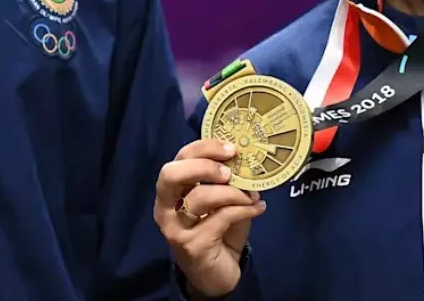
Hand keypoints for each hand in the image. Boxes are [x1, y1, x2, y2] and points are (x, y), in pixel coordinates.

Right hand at [153, 138, 266, 298]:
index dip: (204, 148)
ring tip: (252, 196)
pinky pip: (221, 217)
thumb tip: (247, 162)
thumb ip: (227, 183)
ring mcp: (176, 228)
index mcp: (171, 191)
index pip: (179, 159)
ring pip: (200, 197)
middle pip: (171, 174)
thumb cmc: (218, 233)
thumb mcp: (222, 203)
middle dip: (204, 166)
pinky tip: (258, 209)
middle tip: (229, 172)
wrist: (216, 276)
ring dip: (232, 192)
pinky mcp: (192, 245)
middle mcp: (165, 208)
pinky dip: (244, 210)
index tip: (231, 149)